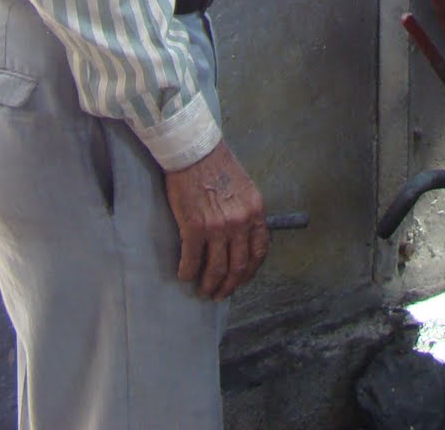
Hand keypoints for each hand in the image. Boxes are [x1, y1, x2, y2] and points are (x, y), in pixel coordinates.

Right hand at [165, 140, 269, 299]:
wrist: (194, 151)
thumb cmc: (217, 165)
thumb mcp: (244, 187)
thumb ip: (246, 212)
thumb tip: (241, 239)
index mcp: (255, 211)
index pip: (260, 251)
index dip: (251, 271)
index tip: (241, 279)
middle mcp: (240, 222)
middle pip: (238, 266)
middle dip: (229, 285)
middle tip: (219, 294)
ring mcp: (217, 226)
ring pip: (216, 269)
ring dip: (209, 285)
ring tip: (203, 290)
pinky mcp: (194, 227)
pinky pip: (192, 260)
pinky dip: (188, 272)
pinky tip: (184, 275)